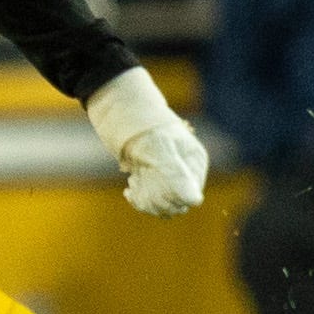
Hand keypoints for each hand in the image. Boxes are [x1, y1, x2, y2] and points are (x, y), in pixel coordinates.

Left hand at [85, 67, 208, 216]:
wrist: (118, 108)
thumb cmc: (141, 126)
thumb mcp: (158, 150)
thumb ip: (177, 176)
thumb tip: (195, 202)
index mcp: (194, 162)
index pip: (190, 197)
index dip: (171, 198)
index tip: (151, 184)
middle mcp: (185, 169)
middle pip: (177, 204)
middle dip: (156, 200)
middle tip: (137, 182)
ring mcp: (168, 173)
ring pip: (163, 205)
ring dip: (145, 200)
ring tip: (133, 183)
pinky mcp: (152, 176)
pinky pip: (150, 200)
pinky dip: (138, 198)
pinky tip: (129, 189)